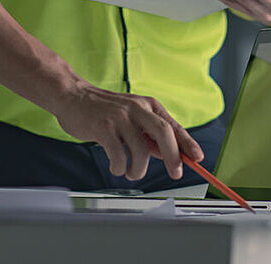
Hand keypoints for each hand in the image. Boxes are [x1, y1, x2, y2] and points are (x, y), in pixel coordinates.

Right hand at [49, 82, 201, 180]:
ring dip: (138, 170)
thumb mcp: (132, 116)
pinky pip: (119, 156)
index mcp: (147, 105)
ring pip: (141, 151)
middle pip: (164, 132)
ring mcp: (119, 117)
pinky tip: (116, 165)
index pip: (172, 125)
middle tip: (175, 173)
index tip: (198, 158)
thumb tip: (170, 154)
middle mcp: (136, 108)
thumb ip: (150, 134)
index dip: (187, 143)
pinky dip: (120, 168)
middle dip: (173, 157)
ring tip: (130, 172)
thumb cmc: (104, 110)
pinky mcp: (103, 127)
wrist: (72, 96)